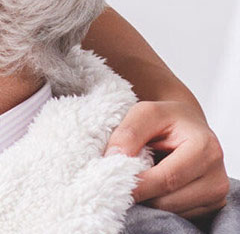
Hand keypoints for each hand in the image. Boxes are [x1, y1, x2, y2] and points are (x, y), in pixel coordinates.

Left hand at [105, 100, 228, 218]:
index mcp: (205, 149)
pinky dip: (159, 204)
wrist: (188, 125)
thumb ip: (128, 133)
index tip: (112, 183)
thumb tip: (113, 158)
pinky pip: (177, 215)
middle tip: (121, 179)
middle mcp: (217, 176)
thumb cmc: (167, 119)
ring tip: (142, 178)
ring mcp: (216, 194)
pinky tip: (155, 187)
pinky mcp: (211, 205)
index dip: (137, 185)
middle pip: (167, 201)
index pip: (167, 179)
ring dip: (148, 200)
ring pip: (170, 212)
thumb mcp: (146, 113)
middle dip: (140, 194)